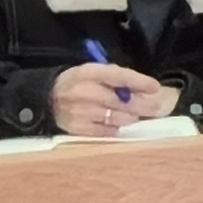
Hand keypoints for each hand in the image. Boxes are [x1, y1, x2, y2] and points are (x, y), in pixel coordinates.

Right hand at [51, 64, 179, 137]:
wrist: (46, 99)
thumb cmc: (77, 83)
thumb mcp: (93, 72)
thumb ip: (116, 78)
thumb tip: (144, 88)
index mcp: (88, 73)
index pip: (119, 76)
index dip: (139, 82)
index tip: (156, 87)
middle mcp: (84, 92)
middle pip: (122, 101)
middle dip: (143, 105)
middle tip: (157, 107)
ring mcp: (80, 112)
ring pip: (118, 118)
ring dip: (130, 116)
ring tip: (132, 113)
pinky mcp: (78, 129)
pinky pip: (107, 131)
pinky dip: (115, 127)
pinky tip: (115, 122)